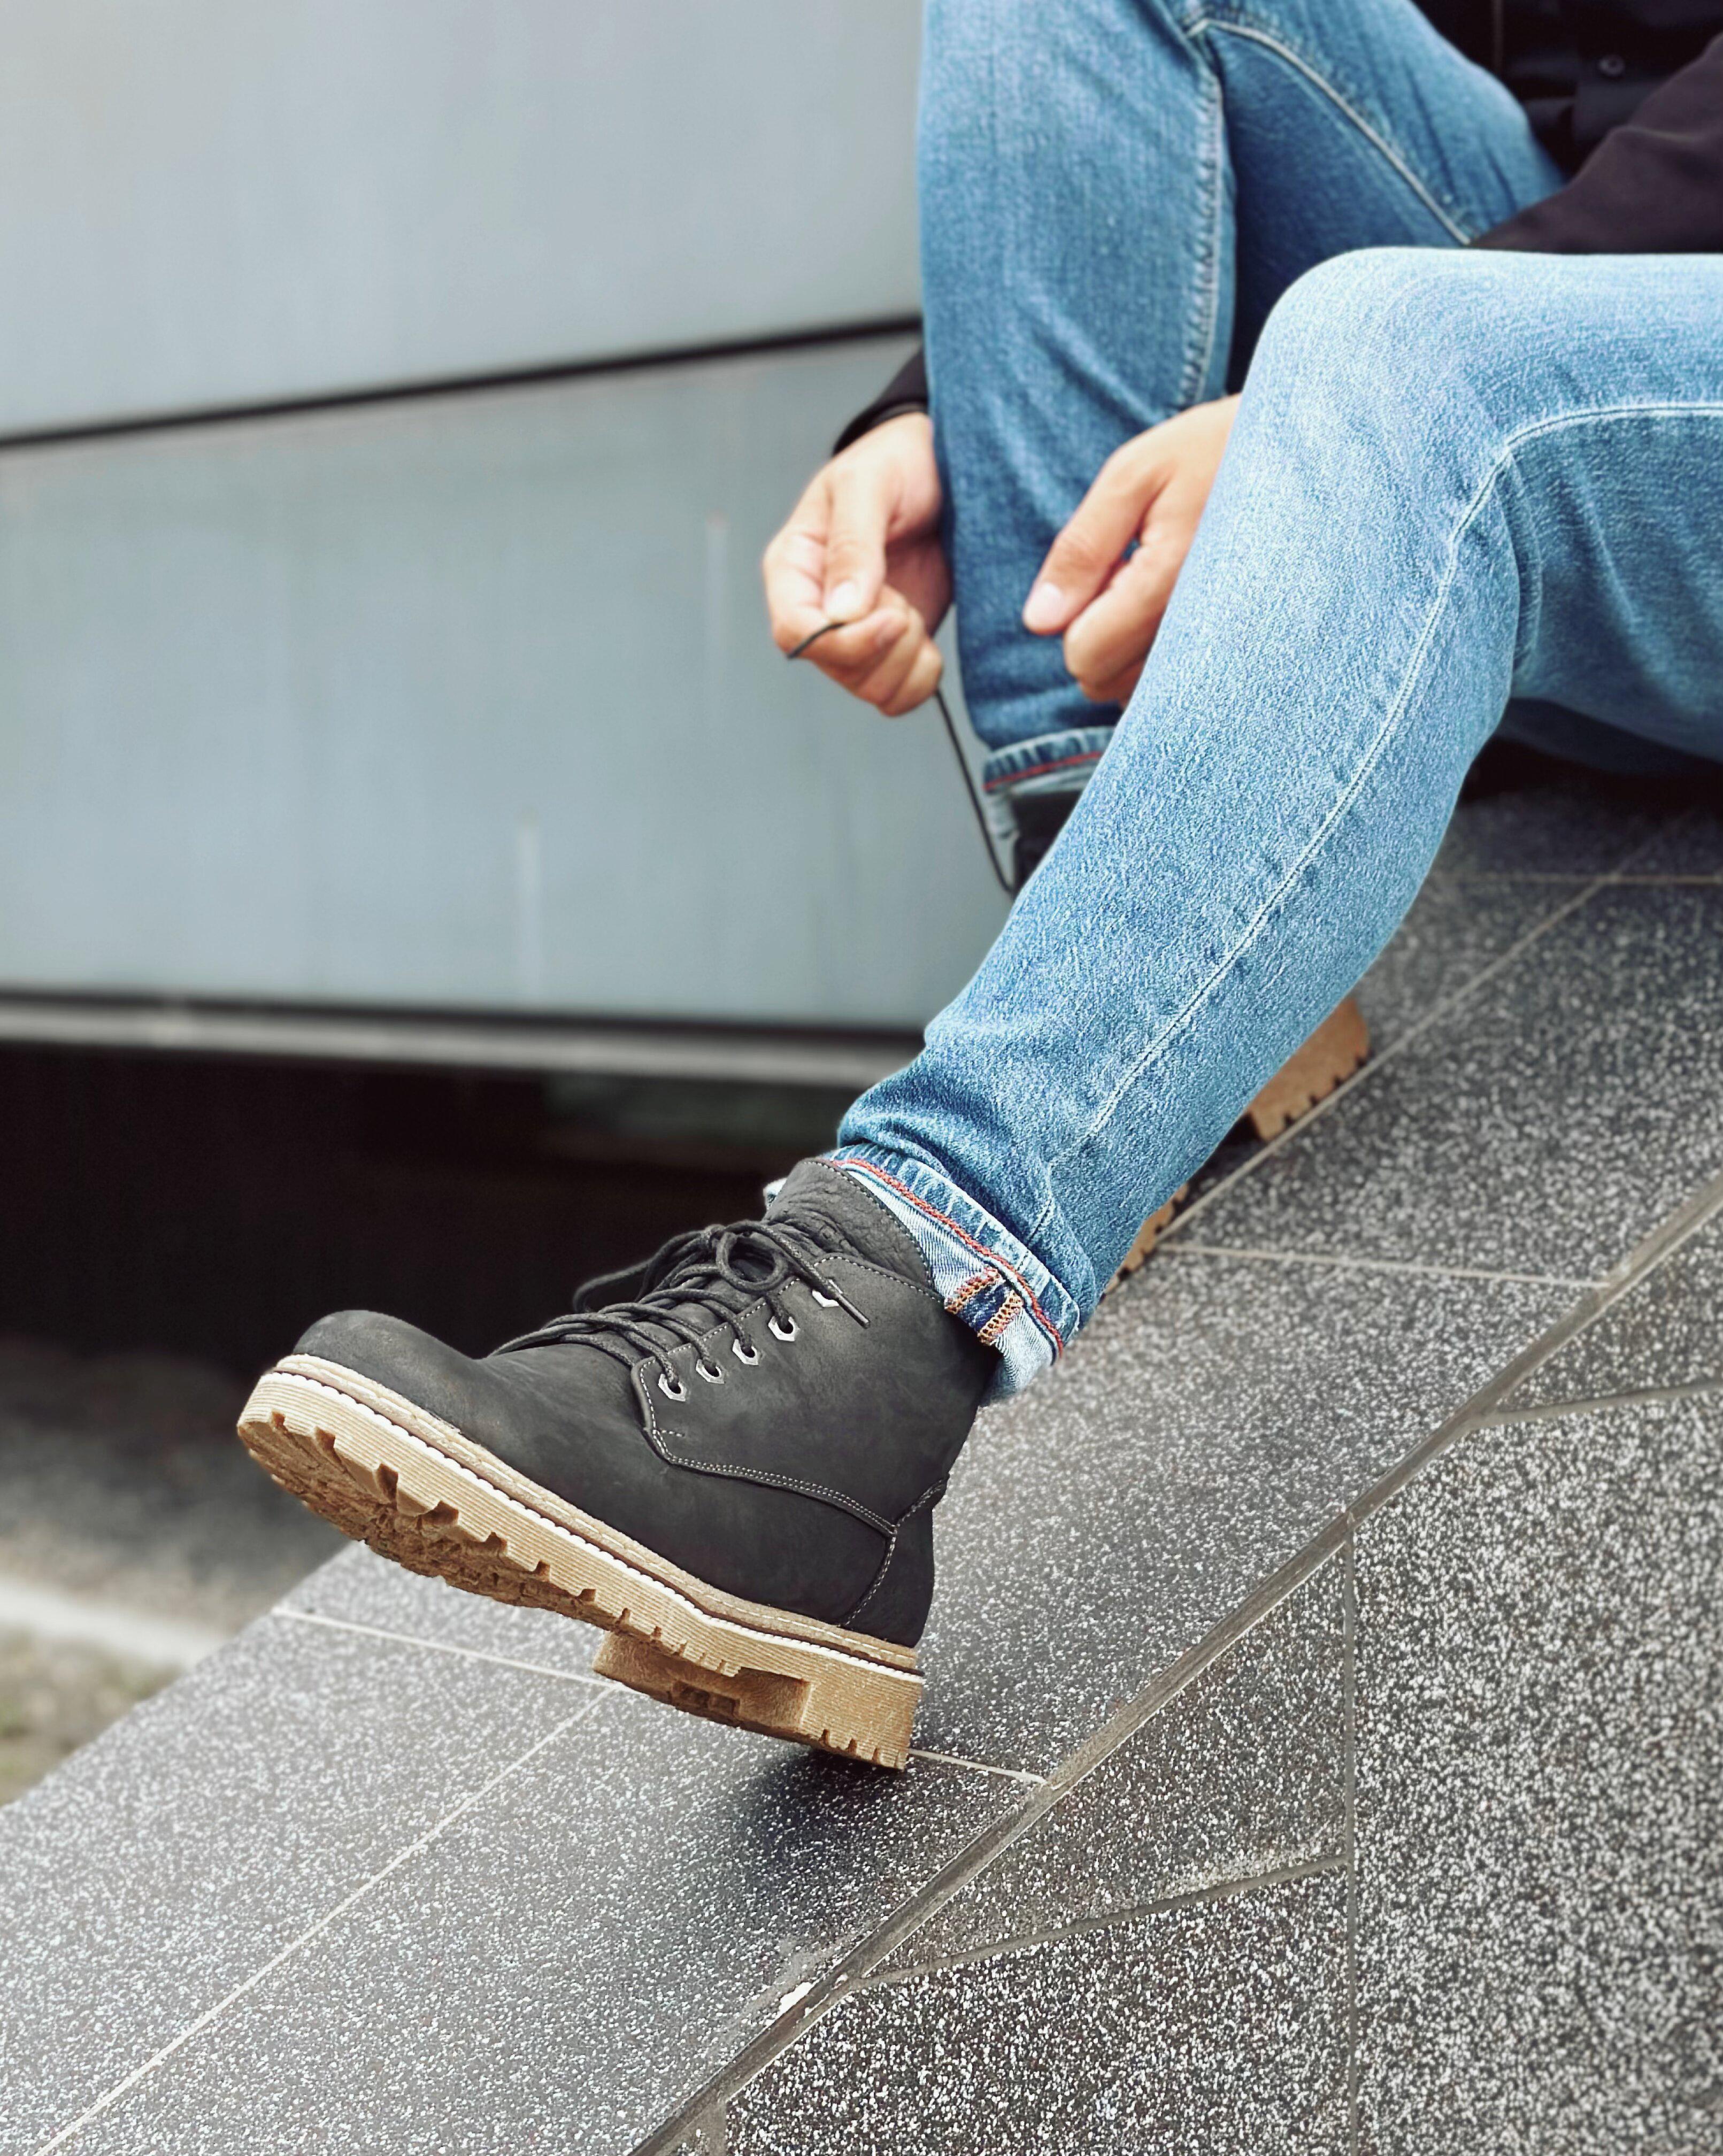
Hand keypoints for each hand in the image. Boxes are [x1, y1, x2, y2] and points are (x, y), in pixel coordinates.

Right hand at [762, 412, 949, 716]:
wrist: (948, 466)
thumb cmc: (899, 461)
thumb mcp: (871, 485)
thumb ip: (854, 544)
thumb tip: (840, 612)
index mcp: (795, 568)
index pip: (794, 631)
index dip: (842, 640)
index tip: (893, 616)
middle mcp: (817, 608)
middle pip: (835, 666)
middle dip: (883, 643)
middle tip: (904, 595)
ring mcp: (856, 633)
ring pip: (868, 688)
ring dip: (905, 659)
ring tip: (913, 605)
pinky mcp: (894, 647)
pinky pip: (897, 696)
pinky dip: (921, 679)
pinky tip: (929, 639)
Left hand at [1022, 395, 1240, 704]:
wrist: (1310, 451)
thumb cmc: (1215, 451)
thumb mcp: (1134, 475)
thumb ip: (1081, 549)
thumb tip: (1038, 623)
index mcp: (1169, 582)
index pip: (1084, 655)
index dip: (1075, 617)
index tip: (1110, 568)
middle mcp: (1205, 631)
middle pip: (1105, 684)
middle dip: (1101, 634)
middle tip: (1137, 571)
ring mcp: (1233, 651)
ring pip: (1140, 693)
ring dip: (1135, 648)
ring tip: (1171, 583)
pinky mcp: (1252, 657)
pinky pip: (1183, 691)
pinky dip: (1169, 658)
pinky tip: (1191, 607)